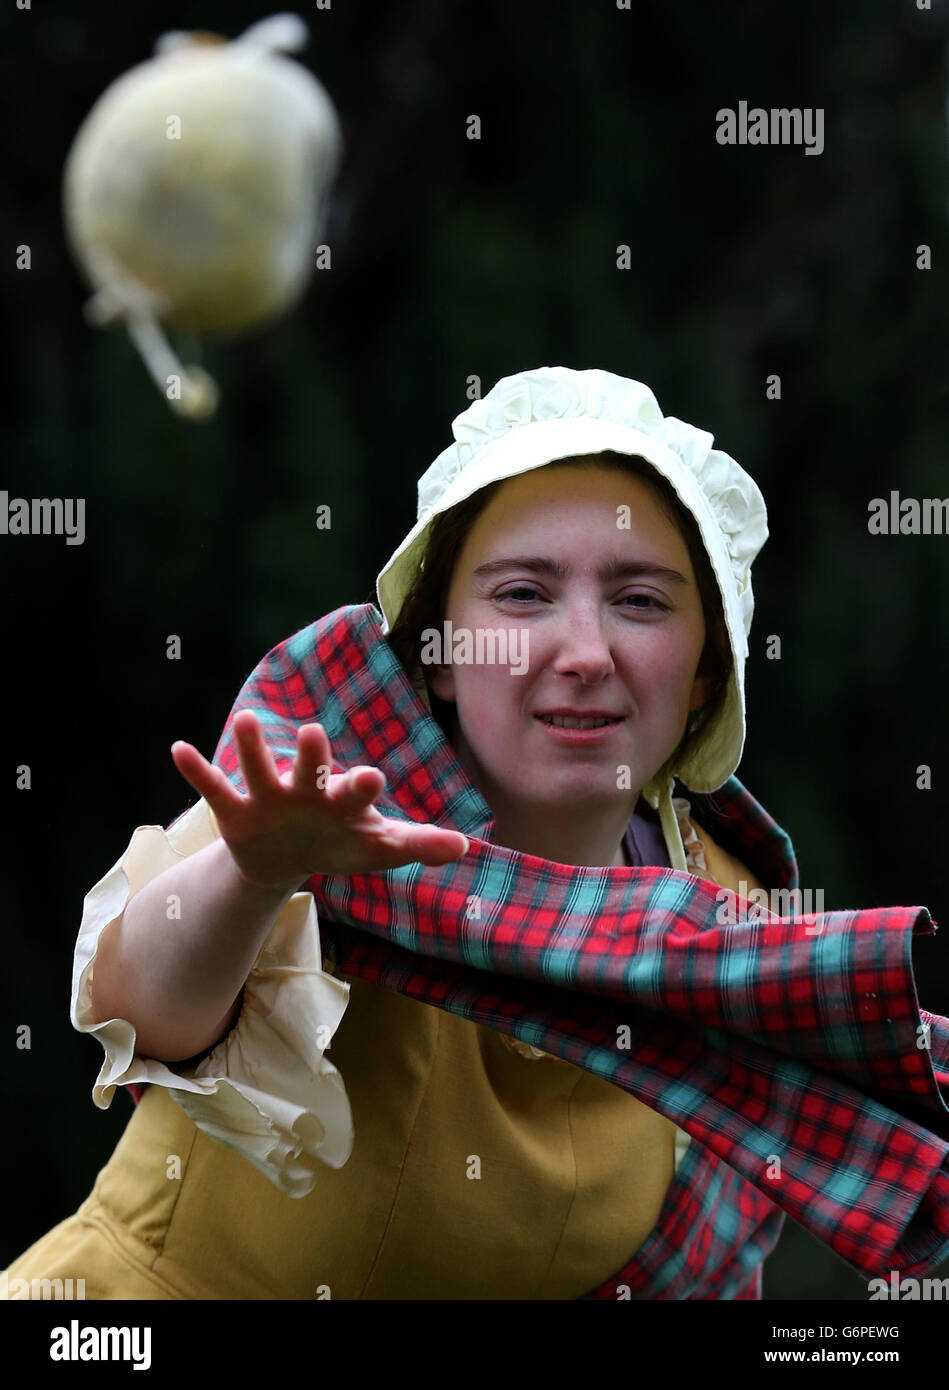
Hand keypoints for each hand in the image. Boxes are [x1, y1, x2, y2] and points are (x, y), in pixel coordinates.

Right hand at [171, 709, 469, 888]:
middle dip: (311, 755)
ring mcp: (268, 796)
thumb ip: (417, 844)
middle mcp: (305, 789)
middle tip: (314, 733)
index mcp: (341, 799)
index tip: (371, 778)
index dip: (361, 784)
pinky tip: (178, 750)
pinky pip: (214, 788)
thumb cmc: (340, 843)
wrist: (288, 860)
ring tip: (245, 719)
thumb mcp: (377, 849)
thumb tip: (465, 848)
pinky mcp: (235, 811)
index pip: (355, 789)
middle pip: (309, 768)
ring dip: (252, 748)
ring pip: (258, 767)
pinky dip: (197, 771)